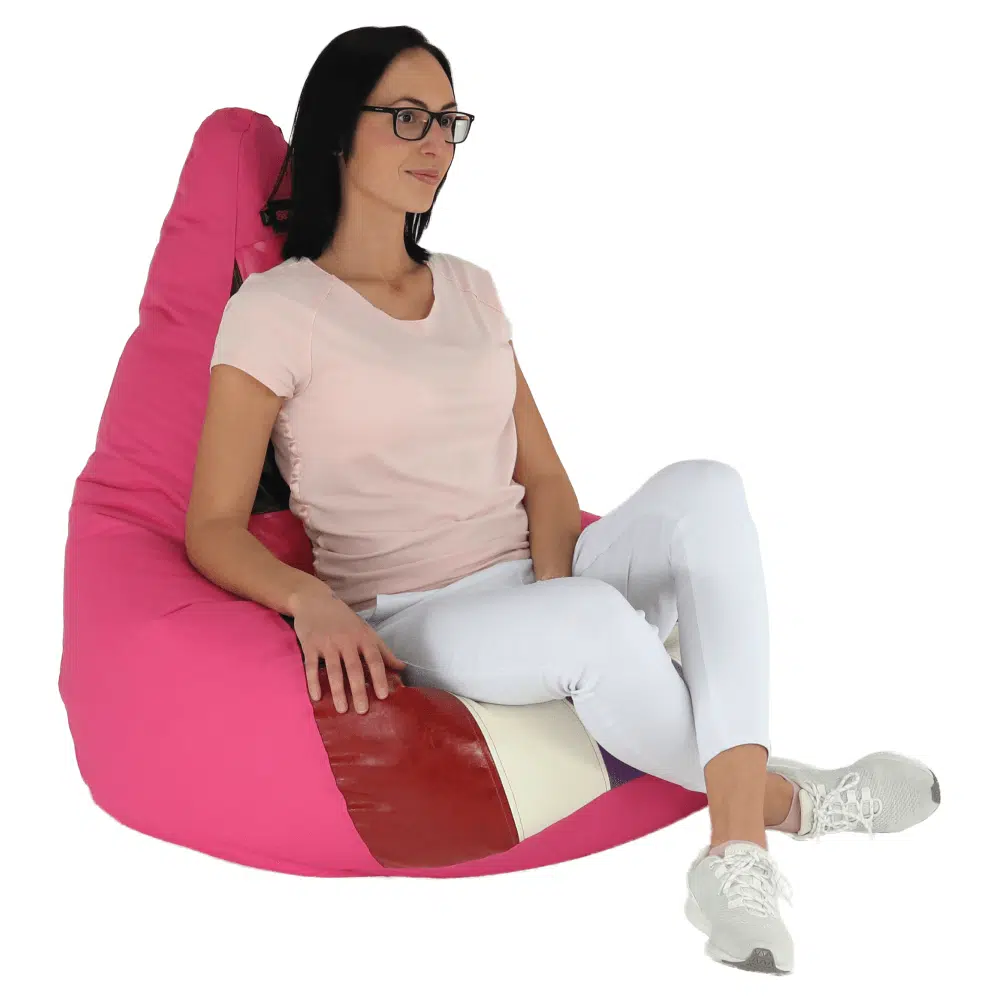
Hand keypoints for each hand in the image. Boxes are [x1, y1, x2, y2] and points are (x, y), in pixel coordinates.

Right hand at [289, 584, 406, 712]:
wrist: (314, 600)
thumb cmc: (344, 619)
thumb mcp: (366, 630)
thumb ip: (383, 651)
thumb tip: (403, 668)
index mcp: (363, 637)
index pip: (374, 659)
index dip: (379, 677)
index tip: (384, 695)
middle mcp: (346, 640)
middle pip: (354, 668)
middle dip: (358, 690)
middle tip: (363, 710)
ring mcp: (327, 643)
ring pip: (334, 670)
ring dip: (338, 691)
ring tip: (342, 709)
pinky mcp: (310, 645)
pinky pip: (311, 666)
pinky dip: (313, 682)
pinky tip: (317, 697)